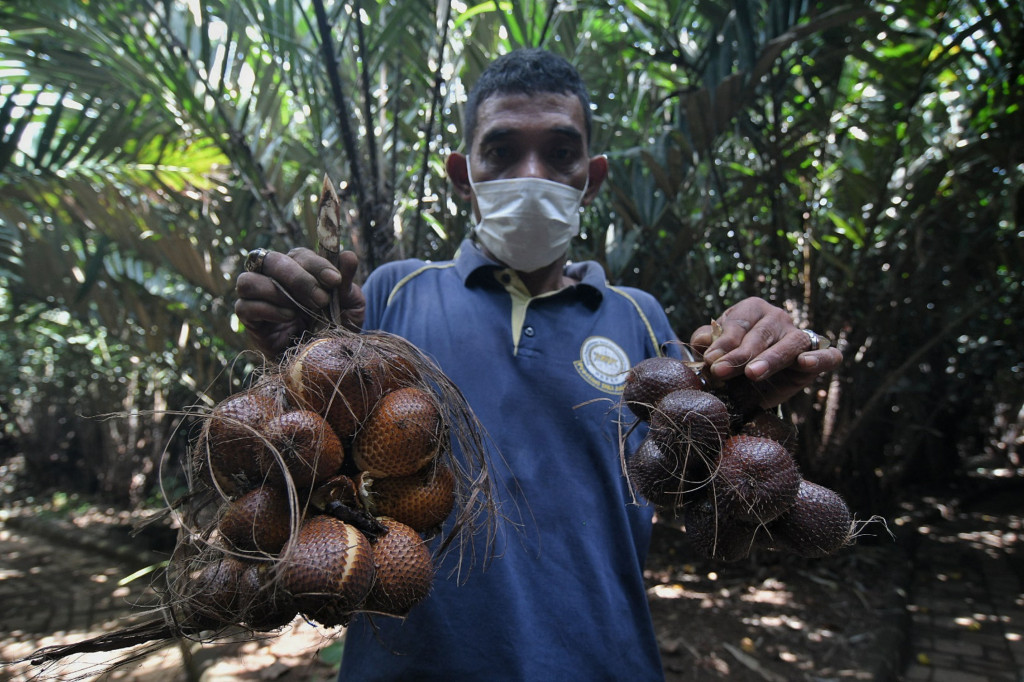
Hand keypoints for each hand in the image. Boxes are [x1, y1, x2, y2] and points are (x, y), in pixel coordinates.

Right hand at [234, 247, 364, 358]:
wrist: (324, 360)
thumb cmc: (336, 327)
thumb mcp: (350, 306)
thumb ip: (346, 282)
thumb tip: (348, 255)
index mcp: (299, 268)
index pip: (300, 255)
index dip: (317, 265)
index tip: (335, 280)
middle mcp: (274, 277)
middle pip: (270, 261)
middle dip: (297, 278)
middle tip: (320, 299)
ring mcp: (257, 298)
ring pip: (247, 281)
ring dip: (276, 292)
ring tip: (299, 309)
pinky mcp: (249, 320)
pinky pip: (244, 307)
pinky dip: (268, 310)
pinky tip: (290, 318)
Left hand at [689, 297, 841, 407]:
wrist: (753, 388)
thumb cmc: (732, 362)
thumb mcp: (715, 352)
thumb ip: (706, 343)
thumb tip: (704, 340)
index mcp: (752, 309)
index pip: (738, 323)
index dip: (723, 343)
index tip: (711, 360)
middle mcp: (778, 318)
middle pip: (761, 334)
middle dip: (740, 355)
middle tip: (721, 371)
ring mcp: (799, 335)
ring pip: (790, 344)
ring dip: (771, 358)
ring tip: (752, 373)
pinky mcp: (817, 356)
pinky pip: (828, 354)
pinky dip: (819, 358)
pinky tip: (804, 363)